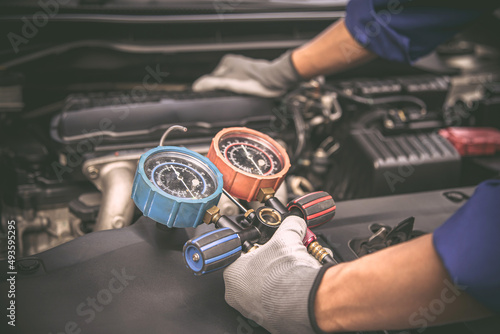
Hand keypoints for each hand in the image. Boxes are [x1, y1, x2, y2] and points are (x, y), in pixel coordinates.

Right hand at [192, 51, 302, 97]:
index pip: (211, 78)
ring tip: (238, 96)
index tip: (212, 97)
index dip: (210, 89)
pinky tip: (245, 96)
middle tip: (228, 98)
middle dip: (223, 91)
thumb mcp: (229, 83)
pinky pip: (241, 87)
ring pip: (231, 85)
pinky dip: (241, 93)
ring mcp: (244, 70)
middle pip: (221, 82)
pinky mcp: (251, 77)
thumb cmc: (257, 81)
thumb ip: (211, 84)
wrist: (276, 81)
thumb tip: (197, 87)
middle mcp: (235, 63)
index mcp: (226, 62)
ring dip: (232, 92)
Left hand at [223, 216, 321, 333]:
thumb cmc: (286, 273)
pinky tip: (295, 288)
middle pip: (253, 274)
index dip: (257, 250)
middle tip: (283, 260)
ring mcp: (252, 312)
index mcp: (233, 273)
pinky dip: (283, 297)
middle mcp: (237, 296)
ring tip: (292, 273)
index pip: (240, 257)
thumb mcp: (286, 237)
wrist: (304, 301)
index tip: (267, 249)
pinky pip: (274, 306)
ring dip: (276, 282)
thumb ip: (288, 226)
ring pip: (263, 291)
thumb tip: (294, 221)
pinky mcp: (268, 323)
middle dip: (268, 266)